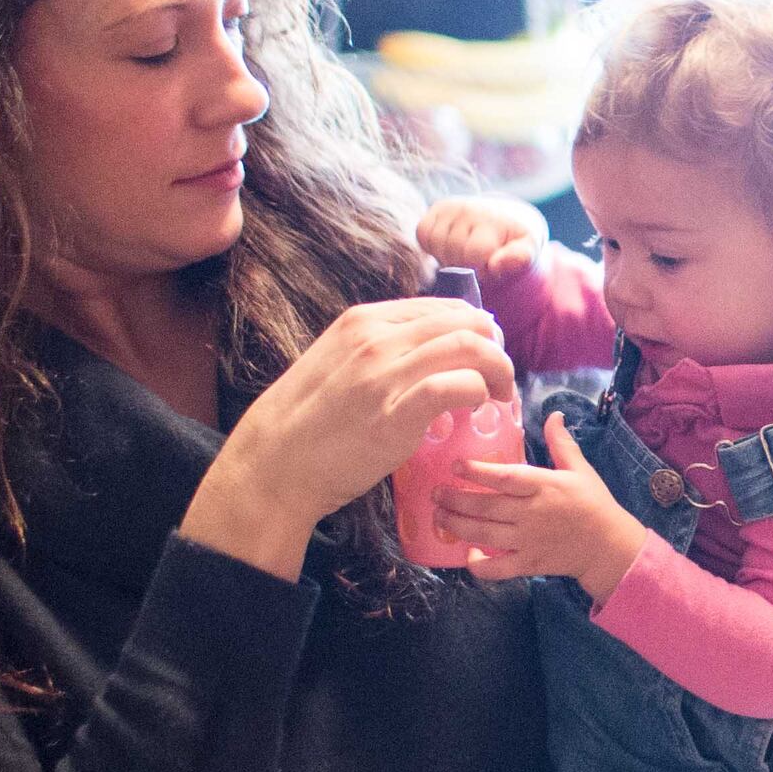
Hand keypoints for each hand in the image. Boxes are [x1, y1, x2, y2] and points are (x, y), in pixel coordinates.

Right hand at [180, 297, 512, 577]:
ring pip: (471, 347)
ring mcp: (386, 371)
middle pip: (466, 322)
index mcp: (365, 320)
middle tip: (498, 378)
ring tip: (497, 395)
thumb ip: (381, 352)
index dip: (476, 330)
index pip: (444, 308)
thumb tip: (428, 355)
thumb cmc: (309, 423)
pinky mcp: (396, 410)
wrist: (274, 463)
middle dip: (495, 348)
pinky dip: (480, 392)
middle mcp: (378, 336)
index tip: (483, 357)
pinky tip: (477, 409)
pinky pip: (459, 385)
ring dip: (498, 370)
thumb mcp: (339, 364)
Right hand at [417, 193, 548, 283]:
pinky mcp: (438, 207)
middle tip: (479, 262)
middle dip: (465, 265)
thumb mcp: (528, 252)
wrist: (510, 219)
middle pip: (452, 252)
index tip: (493, 266)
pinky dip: (433, 245)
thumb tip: (497, 265)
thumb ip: (519, 259)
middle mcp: (471, 207)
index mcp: (494, 219)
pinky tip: (451, 246)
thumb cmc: (517, 243)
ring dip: (448, 257)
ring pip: (435, 244)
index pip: (473, 255)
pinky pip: (423, 234)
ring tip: (466, 254)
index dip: (482, 269)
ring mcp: (453, 206)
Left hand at [432, 411, 651, 602]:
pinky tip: (468, 554)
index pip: (505, 478)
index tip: (455, 465)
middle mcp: (531, 514)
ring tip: (439, 517)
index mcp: (544, 486)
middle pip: (485, 506)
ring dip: (457, 526)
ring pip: (483, 534)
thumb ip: (561, 443)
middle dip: (455, 500)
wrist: (608, 547)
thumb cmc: (594, 504)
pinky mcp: (528, 564)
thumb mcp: (580, 470)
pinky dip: (478, 565)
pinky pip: (496, 569)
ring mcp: (527, 541)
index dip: (478, 471)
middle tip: (435, 493)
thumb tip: (553, 414)